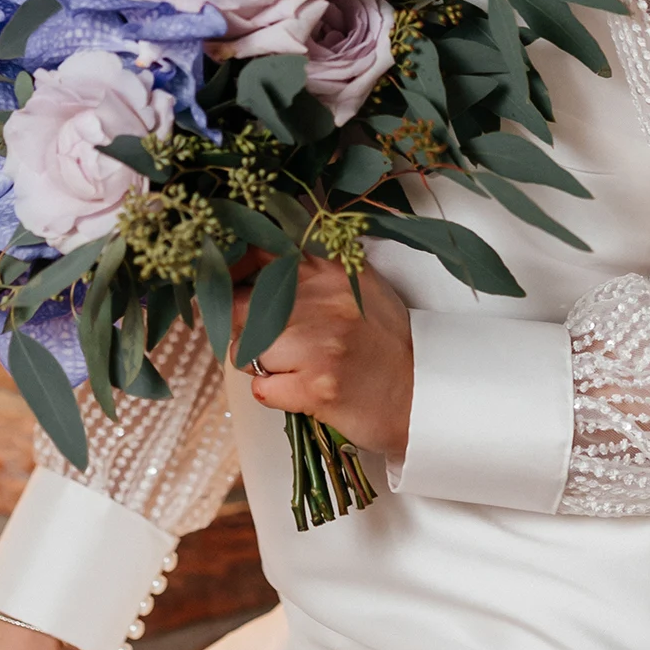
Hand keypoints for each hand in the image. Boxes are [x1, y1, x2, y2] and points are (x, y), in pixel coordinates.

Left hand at [233, 255, 413, 456]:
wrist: (422, 391)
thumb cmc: (386, 342)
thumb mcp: (359, 287)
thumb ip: (315, 273)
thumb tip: (259, 269)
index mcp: (329, 272)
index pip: (260, 254)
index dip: (233, 270)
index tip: (227, 286)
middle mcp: (320, 302)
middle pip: (241, 307)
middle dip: (242, 328)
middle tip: (264, 342)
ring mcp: (317, 345)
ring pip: (246, 352)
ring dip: (261, 366)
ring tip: (295, 369)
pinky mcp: (315, 387)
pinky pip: (262, 390)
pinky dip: (275, 395)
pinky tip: (301, 391)